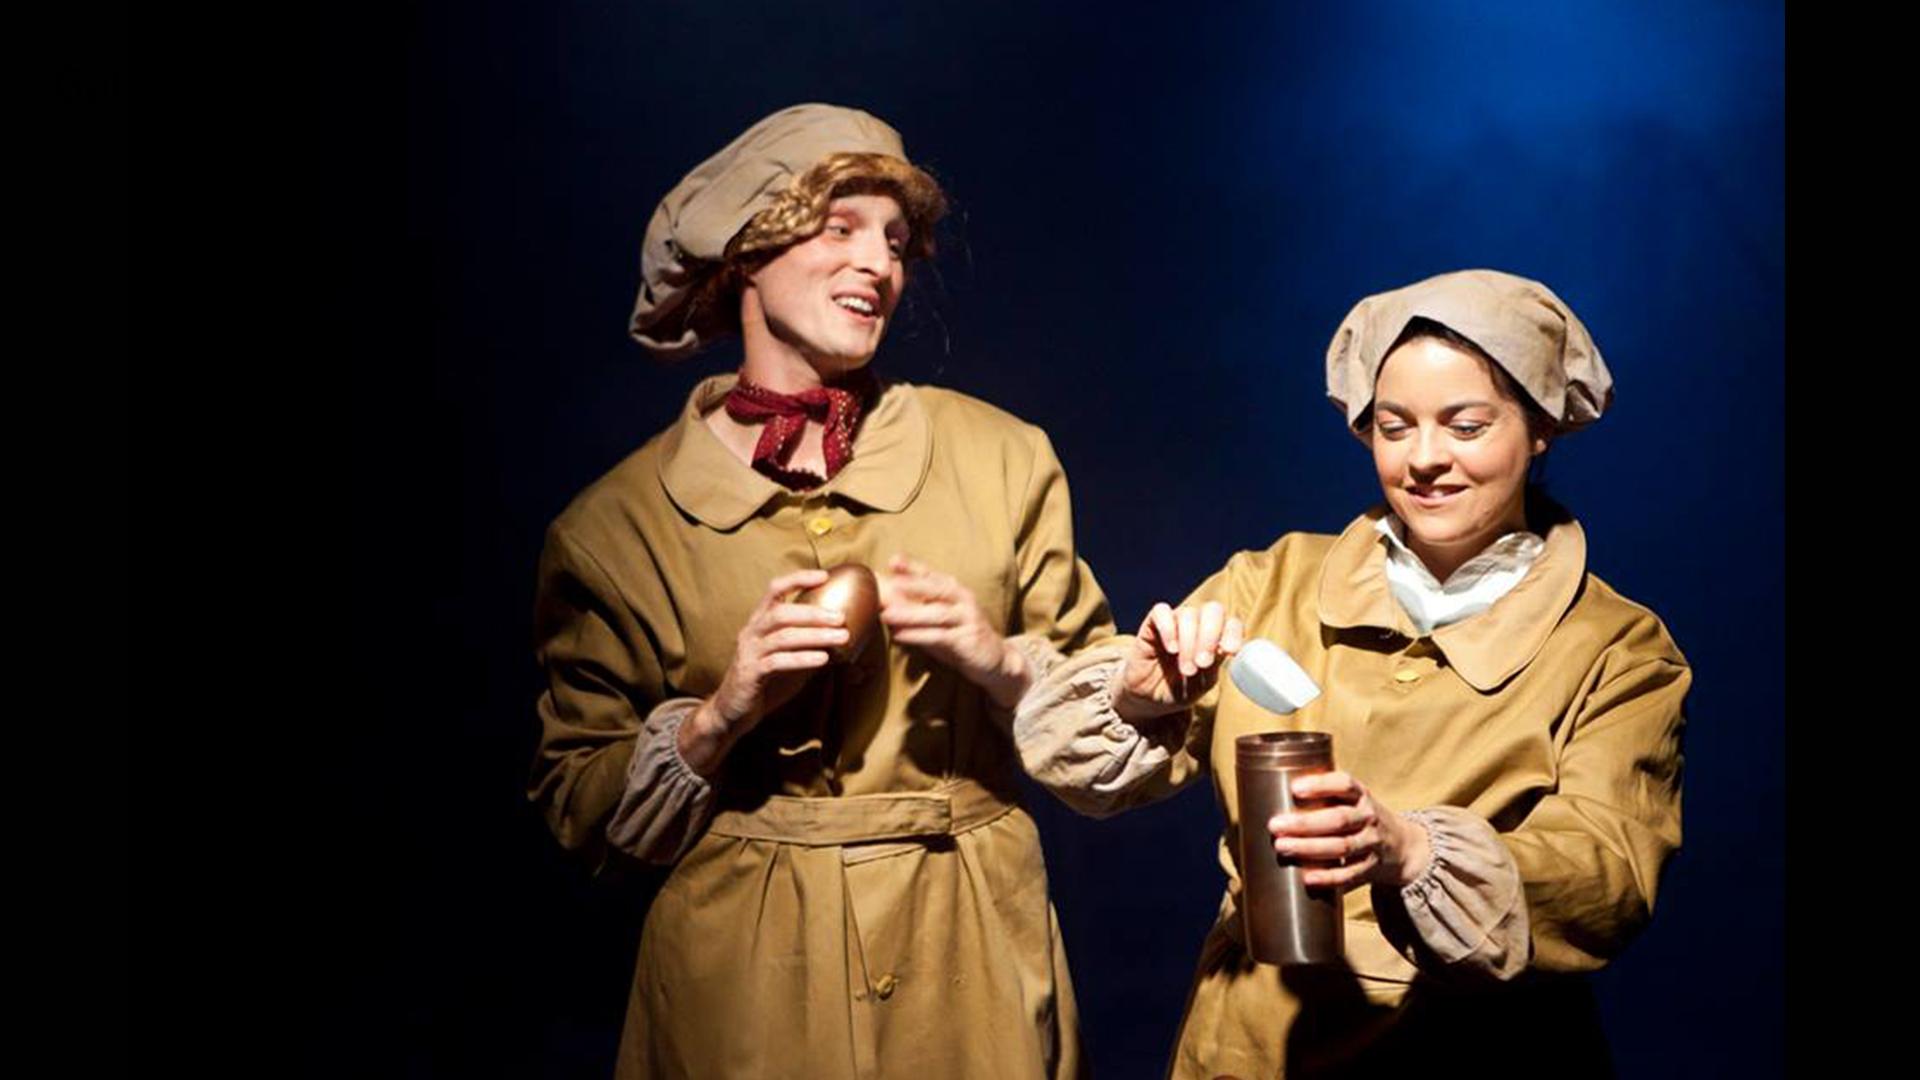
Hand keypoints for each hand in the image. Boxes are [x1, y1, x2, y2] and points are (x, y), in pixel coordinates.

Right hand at [681, 569, 846, 774]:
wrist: (731, 710)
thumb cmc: (762, 680)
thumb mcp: (781, 654)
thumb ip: (802, 642)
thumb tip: (840, 633)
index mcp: (758, 622)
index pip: (774, 589)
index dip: (797, 579)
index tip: (824, 576)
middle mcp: (751, 632)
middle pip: (781, 612)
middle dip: (813, 613)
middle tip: (841, 617)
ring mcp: (749, 652)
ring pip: (783, 637)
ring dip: (815, 636)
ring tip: (841, 637)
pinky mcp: (750, 673)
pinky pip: (778, 662)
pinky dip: (802, 659)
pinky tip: (823, 659)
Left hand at [879, 554, 1027, 707]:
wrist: (995, 661)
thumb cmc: (960, 637)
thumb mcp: (938, 621)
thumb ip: (916, 609)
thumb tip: (883, 601)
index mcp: (955, 591)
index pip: (932, 574)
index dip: (913, 567)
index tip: (893, 560)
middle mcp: (964, 600)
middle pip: (937, 588)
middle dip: (913, 583)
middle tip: (891, 583)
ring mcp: (967, 619)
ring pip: (937, 613)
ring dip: (910, 614)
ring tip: (886, 614)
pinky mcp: (967, 640)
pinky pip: (940, 636)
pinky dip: (918, 635)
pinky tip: (900, 636)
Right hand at [1114, 601, 1243, 721]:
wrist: (1148, 699)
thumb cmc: (1179, 689)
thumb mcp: (1202, 683)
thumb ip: (1214, 665)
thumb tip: (1225, 650)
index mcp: (1215, 638)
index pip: (1231, 622)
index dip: (1233, 633)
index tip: (1229, 651)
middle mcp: (1197, 625)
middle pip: (1213, 610)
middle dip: (1210, 636)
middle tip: (1203, 663)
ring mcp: (1175, 623)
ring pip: (1188, 614)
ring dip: (1189, 642)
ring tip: (1186, 669)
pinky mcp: (1152, 625)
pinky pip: (1161, 611)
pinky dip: (1168, 628)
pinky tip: (1171, 648)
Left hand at [1267, 771, 1432, 889]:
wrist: (1402, 847)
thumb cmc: (1359, 818)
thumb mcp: (1351, 801)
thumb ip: (1322, 798)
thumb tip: (1267, 798)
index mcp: (1361, 796)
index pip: (1345, 784)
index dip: (1320, 784)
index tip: (1294, 789)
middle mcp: (1369, 818)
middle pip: (1338, 819)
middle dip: (1305, 823)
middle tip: (1274, 826)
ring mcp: (1372, 844)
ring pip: (1342, 847)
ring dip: (1310, 848)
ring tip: (1282, 847)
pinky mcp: (1370, 869)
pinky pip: (1349, 875)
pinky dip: (1328, 877)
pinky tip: (1306, 878)